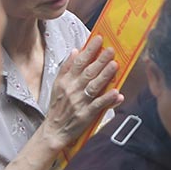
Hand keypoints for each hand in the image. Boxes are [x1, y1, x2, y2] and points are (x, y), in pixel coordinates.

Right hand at [40, 36, 122, 151]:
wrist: (54, 130)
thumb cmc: (57, 106)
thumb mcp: (57, 85)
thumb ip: (66, 67)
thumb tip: (75, 51)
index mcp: (66, 81)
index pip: (79, 62)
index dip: (90, 50)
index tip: (99, 39)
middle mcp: (73, 90)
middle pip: (89, 72)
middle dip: (100, 60)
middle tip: (111, 49)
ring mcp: (80, 102)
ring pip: (94, 86)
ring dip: (105, 75)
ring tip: (115, 65)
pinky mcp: (86, 115)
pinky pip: (98, 105)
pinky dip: (107, 99)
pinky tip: (116, 92)